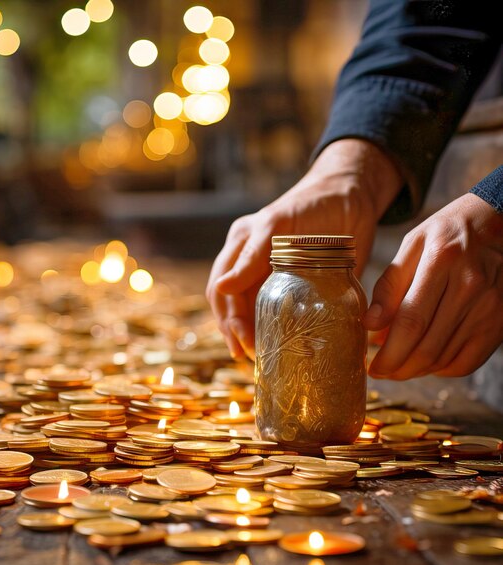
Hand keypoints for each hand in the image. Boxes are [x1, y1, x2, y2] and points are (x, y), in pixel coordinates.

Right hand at [206, 139, 402, 359]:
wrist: (351, 197)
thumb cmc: (317, 203)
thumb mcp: (279, 225)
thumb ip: (251, 256)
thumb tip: (223, 288)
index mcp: (242, 242)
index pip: (222, 288)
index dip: (230, 318)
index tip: (245, 341)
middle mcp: (247, 257)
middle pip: (228, 303)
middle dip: (233, 331)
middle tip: (248, 355)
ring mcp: (264, 269)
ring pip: (242, 307)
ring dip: (243, 333)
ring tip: (254, 357)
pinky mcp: (285, 279)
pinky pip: (265, 306)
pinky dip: (263, 327)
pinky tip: (268, 344)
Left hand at [366, 193, 502, 378]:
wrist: (497, 222)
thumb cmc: (447, 234)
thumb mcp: (411, 246)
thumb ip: (389, 285)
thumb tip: (369, 325)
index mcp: (442, 261)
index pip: (411, 321)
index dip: (389, 352)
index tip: (372, 367)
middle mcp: (471, 286)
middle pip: (428, 345)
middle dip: (399, 368)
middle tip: (381, 372)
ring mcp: (490, 306)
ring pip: (446, 357)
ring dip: (417, 370)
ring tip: (398, 366)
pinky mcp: (501, 320)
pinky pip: (469, 361)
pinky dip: (443, 369)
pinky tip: (426, 363)